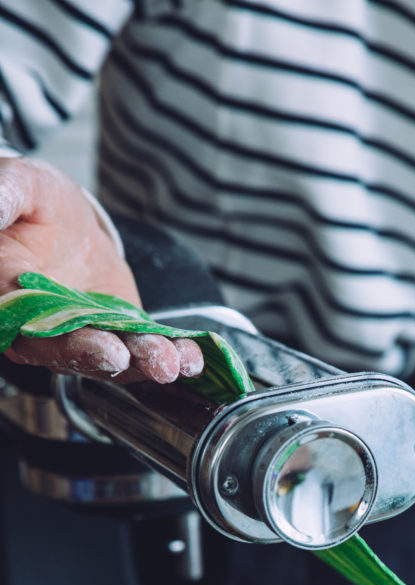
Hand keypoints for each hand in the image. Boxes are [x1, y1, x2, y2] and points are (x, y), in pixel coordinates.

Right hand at [0, 157, 202, 381]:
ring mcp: (81, 337)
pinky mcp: (115, 335)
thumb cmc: (33, 204)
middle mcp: (40, 330)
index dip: (69, 344)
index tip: (107, 350)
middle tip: (155, 363)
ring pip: (112, 359)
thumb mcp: (19, 188)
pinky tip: (193, 358)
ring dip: (148, 363)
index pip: (33, 329)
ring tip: (180, 363)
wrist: (65, 221)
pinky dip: (168, 354)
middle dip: (119, 360)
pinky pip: (139, 348)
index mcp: (7, 300)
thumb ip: (5, 197)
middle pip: (76, 353)